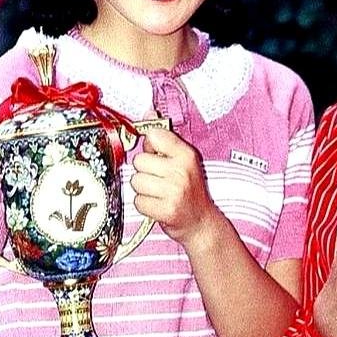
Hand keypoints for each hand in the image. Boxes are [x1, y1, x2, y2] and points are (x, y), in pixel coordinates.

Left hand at [131, 127, 217, 245]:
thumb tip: (149, 113)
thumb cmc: (189, 190)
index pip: (154, 135)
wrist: (201, 222)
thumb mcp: (182, 160)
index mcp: (186, 154)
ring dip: (143, 189)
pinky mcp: (166, 210)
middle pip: (139, 161)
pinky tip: (157, 205)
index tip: (156, 155)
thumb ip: (164, 139)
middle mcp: (181, 170)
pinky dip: (144, 205)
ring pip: (136, 181)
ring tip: (157, 193)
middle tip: (158, 180)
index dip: (150, 147)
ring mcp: (174, 191)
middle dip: (144, 171)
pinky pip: (138, 201)